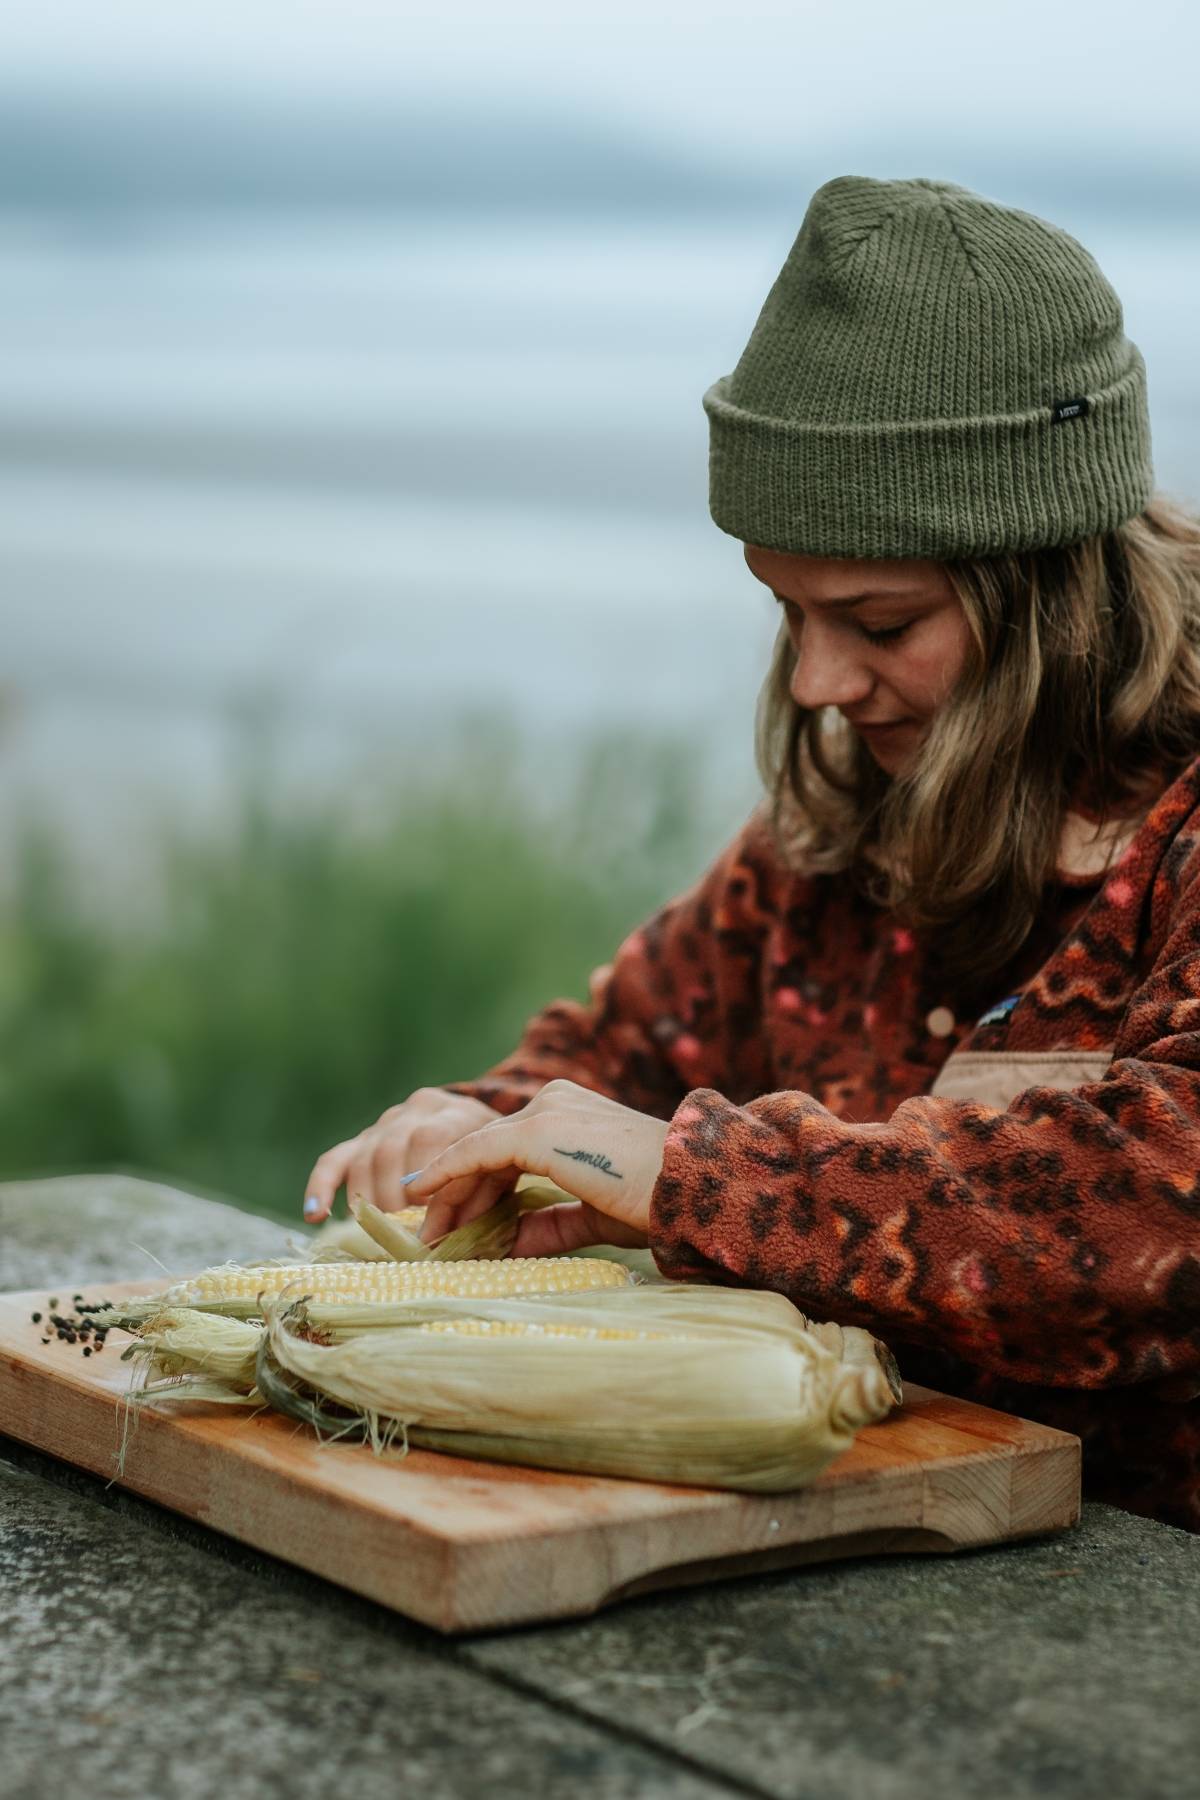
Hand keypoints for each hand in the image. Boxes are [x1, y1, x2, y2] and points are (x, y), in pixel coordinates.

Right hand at [301, 1088, 502, 1222]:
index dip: (424, 1179)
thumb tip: (456, 1239)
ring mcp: (387, 1123)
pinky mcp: (364, 1140)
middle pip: (392, 1149)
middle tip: (404, 1234)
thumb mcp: (504, 1173)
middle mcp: (416, 1111)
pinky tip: (315, 1215)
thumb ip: (487, 1196)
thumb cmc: (499, 1163)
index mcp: (456, 1112)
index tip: (427, 1217)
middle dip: (395, 1198)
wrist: (486, 1130)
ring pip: (365, 1157)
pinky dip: (321, 1187)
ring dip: (371, 1201)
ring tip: (382, 1233)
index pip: (430, 1139)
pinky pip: (335, 1160)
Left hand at [404, 1078, 670, 1255]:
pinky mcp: (537, 1131)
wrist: (688, 1188)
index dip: (474, 1188)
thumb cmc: (653, 1201)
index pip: (507, 1151)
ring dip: (448, 1194)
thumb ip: (547, 1224)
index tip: (450, 1224)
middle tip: (430, 1237)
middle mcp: (553, 1102)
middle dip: (456, 1195)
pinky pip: (478, 1153)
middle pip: (486, 1150)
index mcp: (570, 1113)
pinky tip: (423, 1195)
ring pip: (477, 1152)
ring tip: (430, 1234)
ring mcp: (545, 1112)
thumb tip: (503, 1244)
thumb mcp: (591, 1215)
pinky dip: (447, 1175)